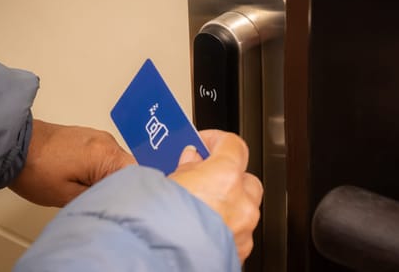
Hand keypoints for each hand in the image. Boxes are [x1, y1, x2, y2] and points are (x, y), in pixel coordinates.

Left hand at [9, 119, 135, 206]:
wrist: (13, 146)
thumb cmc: (36, 171)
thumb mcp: (69, 196)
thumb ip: (100, 197)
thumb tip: (118, 199)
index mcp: (107, 154)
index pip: (138, 175)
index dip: (133, 192)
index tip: (123, 204)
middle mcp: (108, 141)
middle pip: (129, 168)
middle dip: (121, 185)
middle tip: (105, 201)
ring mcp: (98, 136)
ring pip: (117, 162)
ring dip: (110, 177)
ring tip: (92, 191)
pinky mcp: (89, 136)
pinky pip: (106, 155)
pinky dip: (101, 168)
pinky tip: (86, 178)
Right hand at [168, 130, 262, 263]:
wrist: (153, 265)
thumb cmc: (155, 226)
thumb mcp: (163, 183)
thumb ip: (185, 167)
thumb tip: (192, 160)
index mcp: (224, 177)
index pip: (234, 145)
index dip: (217, 140)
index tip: (203, 142)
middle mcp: (241, 203)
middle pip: (245, 178)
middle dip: (226, 176)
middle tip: (200, 177)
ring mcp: (243, 230)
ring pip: (244, 207)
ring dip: (226, 204)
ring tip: (197, 206)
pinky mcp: (239, 252)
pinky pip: (238, 232)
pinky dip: (224, 227)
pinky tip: (200, 229)